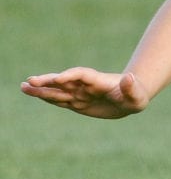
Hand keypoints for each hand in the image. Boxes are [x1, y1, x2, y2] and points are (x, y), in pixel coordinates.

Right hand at [21, 68, 149, 118]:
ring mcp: (81, 93)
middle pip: (65, 81)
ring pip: (59, 91)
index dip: (70, 75)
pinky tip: (35, 94)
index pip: (82, 75)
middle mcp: (87, 86)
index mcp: (100, 81)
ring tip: (23, 87)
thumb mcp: (137, 95)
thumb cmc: (136, 96)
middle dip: (49, 81)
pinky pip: (61, 100)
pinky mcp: (78, 103)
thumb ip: (131, 87)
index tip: (58, 79)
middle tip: (30, 81)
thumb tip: (129, 77)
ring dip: (42, 90)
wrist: (131, 98)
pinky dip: (48, 98)